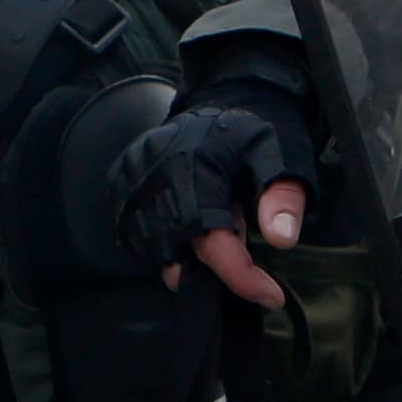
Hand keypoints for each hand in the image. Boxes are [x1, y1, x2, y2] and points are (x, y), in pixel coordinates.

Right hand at [115, 103, 314, 311]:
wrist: (213, 105)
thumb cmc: (248, 137)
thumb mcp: (278, 157)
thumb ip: (282, 197)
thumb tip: (282, 240)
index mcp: (196, 163)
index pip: (211, 238)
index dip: (240, 275)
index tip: (272, 296)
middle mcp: (154, 171)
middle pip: (177, 250)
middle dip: (215, 267)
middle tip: (244, 258)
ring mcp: (130, 179)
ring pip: (154, 248)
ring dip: (189, 257)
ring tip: (218, 227)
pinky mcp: (119, 184)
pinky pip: (135, 236)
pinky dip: (165, 245)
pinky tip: (189, 227)